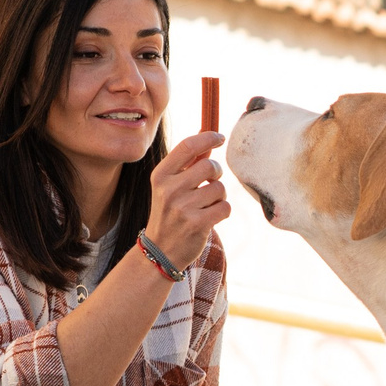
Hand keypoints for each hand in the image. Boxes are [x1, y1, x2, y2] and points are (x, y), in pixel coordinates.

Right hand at [144, 130, 228, 268]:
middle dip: (217, 174)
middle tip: (210, 183)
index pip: (187, 146)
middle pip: (210, 166)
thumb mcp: (170, 185)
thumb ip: (187, 162)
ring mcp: (182, 207)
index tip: (220, 137)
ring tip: (206, 205)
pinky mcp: (197, 224)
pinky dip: (223, 211)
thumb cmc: (169, 213)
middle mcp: (169, 189)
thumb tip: (206, 135)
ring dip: (219, 197)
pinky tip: (210, 217)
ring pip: (220, 189)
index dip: (208, 138)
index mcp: (161, 175)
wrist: (160, 250)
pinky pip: (225, 207)